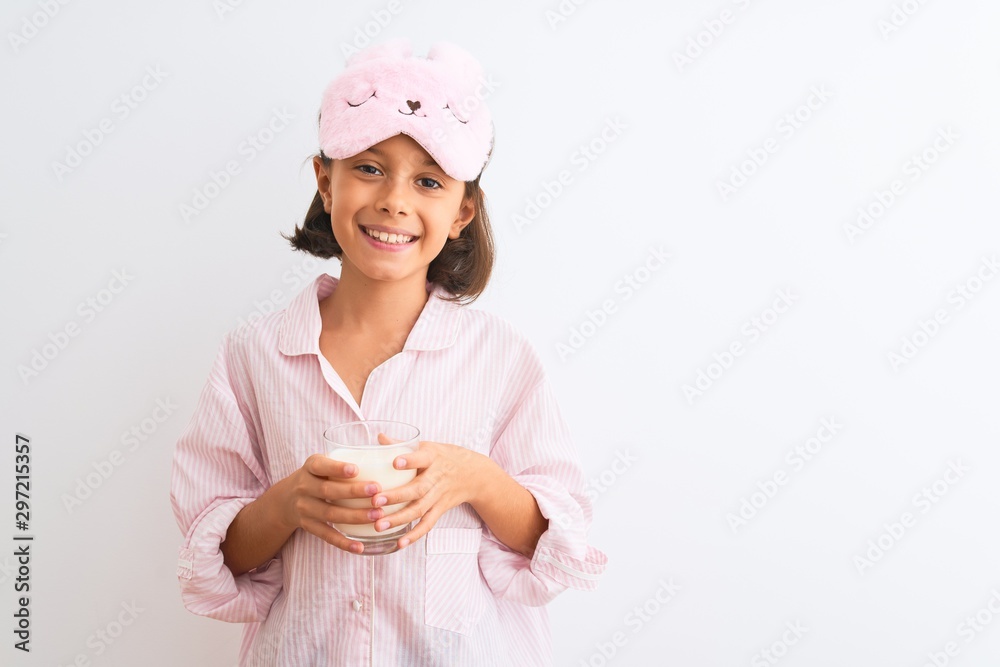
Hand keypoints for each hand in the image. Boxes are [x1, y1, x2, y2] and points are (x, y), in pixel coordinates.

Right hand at [274, 453, 388, 554]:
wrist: (285, 499)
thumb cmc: (318, 476)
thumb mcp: (323, 462)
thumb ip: (345, 457)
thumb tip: (387, 444)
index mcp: (310, 466)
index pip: (320, 465)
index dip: (337, 468)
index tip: (356, 469)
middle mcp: (304, 487)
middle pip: (328, 491)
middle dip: (353, 492)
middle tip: (377, 491)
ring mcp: (304, 508)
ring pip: (330, 514)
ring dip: (355, 516)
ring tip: (377, 515)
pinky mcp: (308, 526)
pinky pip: (326, 535)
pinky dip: (343, 542)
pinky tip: (360, 546)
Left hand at [369, 439, 486, 549]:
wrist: (474, 474)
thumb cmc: (443, 457)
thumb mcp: (428, 446)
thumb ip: (402, 444)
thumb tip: (378, 437)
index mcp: (432, 457)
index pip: (422, 458)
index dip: (410, 460)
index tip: (394, 463)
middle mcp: (437, 477)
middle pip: (418, 488)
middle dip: (396, 496)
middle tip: (375, 501)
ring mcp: (439, 495)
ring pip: (419, 509)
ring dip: (399, 519)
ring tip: (378, 525)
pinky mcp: (440, 509)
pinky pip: (427, 524)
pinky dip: (414, 535)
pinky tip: (399, 543)